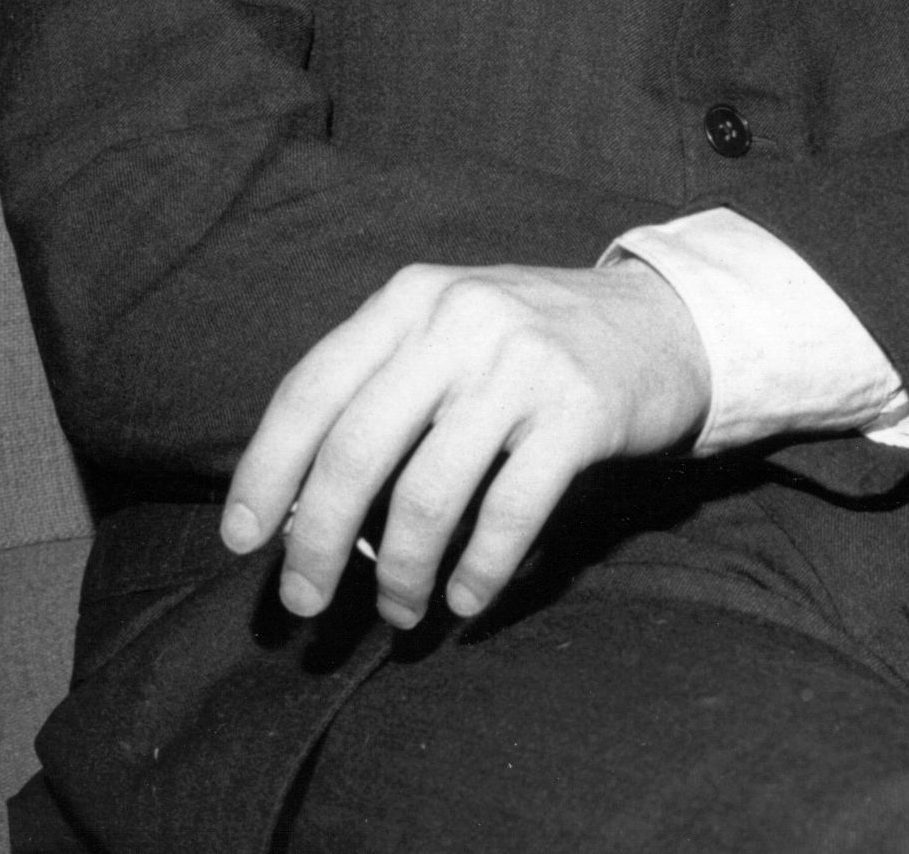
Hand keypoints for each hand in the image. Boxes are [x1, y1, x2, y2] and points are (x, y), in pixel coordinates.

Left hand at [219, 259, 709, 629]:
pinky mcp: (580, 412)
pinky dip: (477, 572)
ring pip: (427, 494)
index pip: (311, 390)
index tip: (241, 541)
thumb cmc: (534, 344)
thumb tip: (297, 503)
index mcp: (413, 298)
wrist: (666, 323)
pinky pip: (508, 514)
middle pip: (356, 451)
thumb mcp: (451, 329)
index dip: (264, 473)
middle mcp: (461, 321)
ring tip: (396, 611)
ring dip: (398, 573)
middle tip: (303, 602)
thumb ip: (383, 385)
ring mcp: (524, 365)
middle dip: (316, 542)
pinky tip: (467, 601)